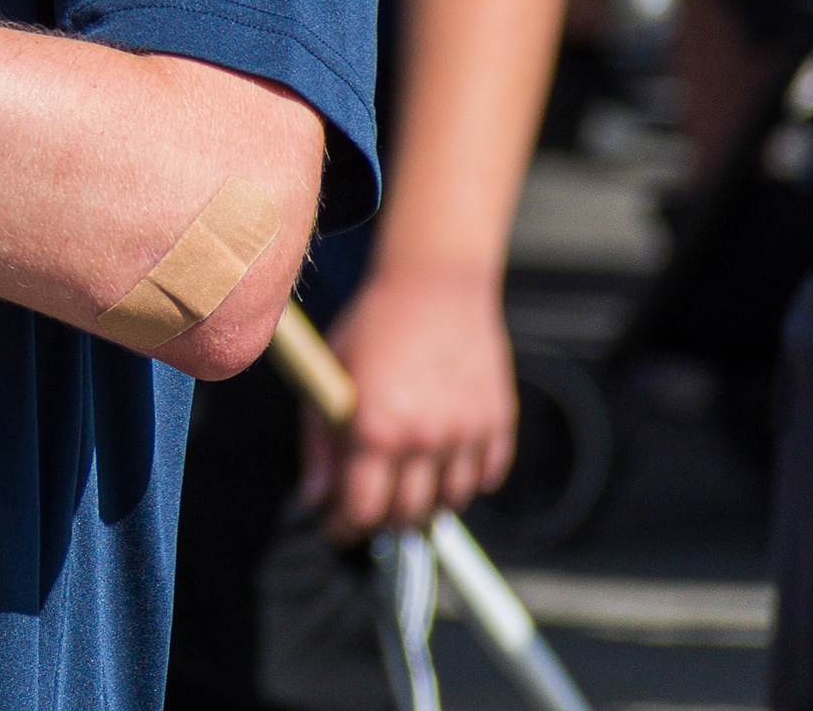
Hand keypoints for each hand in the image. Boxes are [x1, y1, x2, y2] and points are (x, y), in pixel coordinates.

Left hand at [300, 263, 515, 537]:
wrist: (434, 286)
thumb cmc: (373, 325)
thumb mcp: (328, 377)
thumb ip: (320, 442)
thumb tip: (314, 495)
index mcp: (376, 426)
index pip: (362, 509)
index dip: (344, 526)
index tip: (335, 527)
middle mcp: (425, 437)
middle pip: (407, 516)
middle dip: (381, 522)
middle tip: (367, 512)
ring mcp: (467, 432)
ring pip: (449, 503)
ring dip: (426, 506)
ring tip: (405, 491)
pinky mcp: (498, 423)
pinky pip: (486, 477)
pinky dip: (465, 482)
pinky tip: (443, 467)